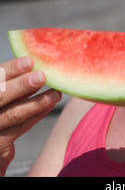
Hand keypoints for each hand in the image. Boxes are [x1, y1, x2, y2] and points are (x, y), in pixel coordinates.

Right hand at [0, 57, 60, 175]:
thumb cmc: (1, 108)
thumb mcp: (3, 92)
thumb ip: (11, 82)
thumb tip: (34, 65)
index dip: (10, 70)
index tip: (29, 61)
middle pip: (1, 96)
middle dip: (21, 86)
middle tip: (41, 76)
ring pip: (13, 114)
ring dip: (36, 102)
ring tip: (54, 93)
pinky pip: (20, 128)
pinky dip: (36, 115)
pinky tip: (50, 105)